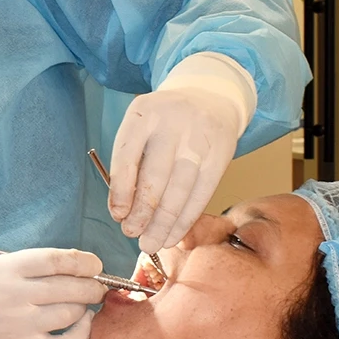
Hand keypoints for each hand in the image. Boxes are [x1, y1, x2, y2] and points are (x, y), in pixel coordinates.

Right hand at [0, 248, 105, 338]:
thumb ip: (32, 265)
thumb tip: (81, 263)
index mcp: (3, 270)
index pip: (53, 260)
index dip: (82, 261)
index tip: (95, 264)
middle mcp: (9, 296)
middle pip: (67, 287)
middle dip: (91, 285)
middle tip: (99, 285)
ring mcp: (17, 325)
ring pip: (69, 313)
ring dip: (85, 306)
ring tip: (85, 302)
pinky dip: (82, 333)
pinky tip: (84, 322)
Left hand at [108, 55, 252, 252]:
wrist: (210, 95)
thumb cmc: (164, 121)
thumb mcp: (142, 126)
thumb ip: (131, 162)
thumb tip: (123, 212)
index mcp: (144, 114)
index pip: (127, 156)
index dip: (120, 191)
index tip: (117, 215)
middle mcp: (172, 124)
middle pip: (155, 177)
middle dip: (142, 212)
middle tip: (131, 233)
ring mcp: (200, 139)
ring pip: (180, 190)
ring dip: (163, 223)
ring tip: (150, 242)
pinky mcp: (220, 155)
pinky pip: (201, 194)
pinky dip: (185, 219)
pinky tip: (173, 235)